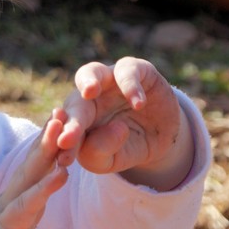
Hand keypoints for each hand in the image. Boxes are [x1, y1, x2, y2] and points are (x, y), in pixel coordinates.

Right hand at [0, 112, 70, 228]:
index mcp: (15, 203)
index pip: (35, 172)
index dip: (49, 149)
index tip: (63, 124)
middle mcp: (11, 200)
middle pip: (34, 164)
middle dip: (50, 139)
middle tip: (63, 109)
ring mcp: (6, 211)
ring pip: (31, 177)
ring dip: (48, 152)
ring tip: (63, 128)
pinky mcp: (1, 226)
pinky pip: (26, 205)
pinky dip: (43, 190)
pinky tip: (60, 175)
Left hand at [54, 57, 190, 188]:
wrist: (164, 136)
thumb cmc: (129, 146)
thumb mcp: (114, 158)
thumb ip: (100, 153)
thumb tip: (112, 131)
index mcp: (78, 119)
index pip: (66, 128)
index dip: (64, 141)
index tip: (64, 158)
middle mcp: (90, 96)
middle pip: (75, 102)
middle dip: (72, 119)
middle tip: (67, 138)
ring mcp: (111, 79)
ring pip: (93, 71)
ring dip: (88, 80)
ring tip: (89, 92)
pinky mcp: (138, 70)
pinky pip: (128, 71)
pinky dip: (131, 86)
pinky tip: (138, 104)